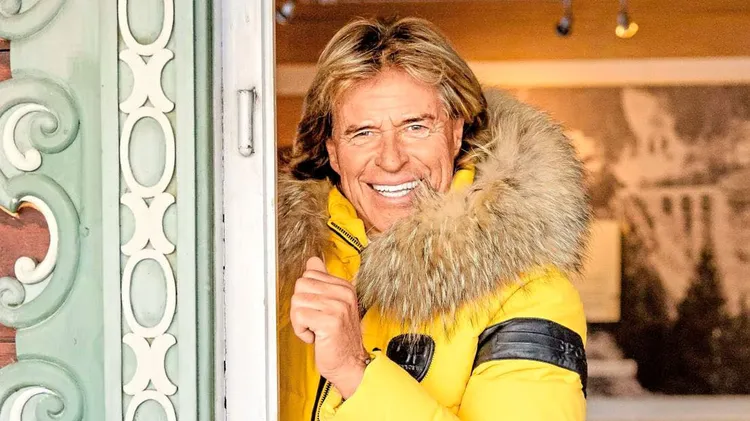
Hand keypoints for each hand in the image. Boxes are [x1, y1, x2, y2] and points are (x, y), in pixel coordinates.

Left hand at [290, 257, 368, 397]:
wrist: (351, 364)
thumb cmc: (340, 339)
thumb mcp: (334, 305)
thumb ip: (323, 281)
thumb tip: (313, 261)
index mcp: (344, 287)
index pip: (310, 274)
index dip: (306, 294)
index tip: (317, 309)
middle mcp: (343, 294)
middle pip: (301, 285)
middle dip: (300, 306)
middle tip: (313, 320)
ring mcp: (338, 306)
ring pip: (297, 300)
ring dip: (300, 320)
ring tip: (315, 329)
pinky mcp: (330, 321)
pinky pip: (299, 316)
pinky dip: (301, 330)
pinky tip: (314, 336)